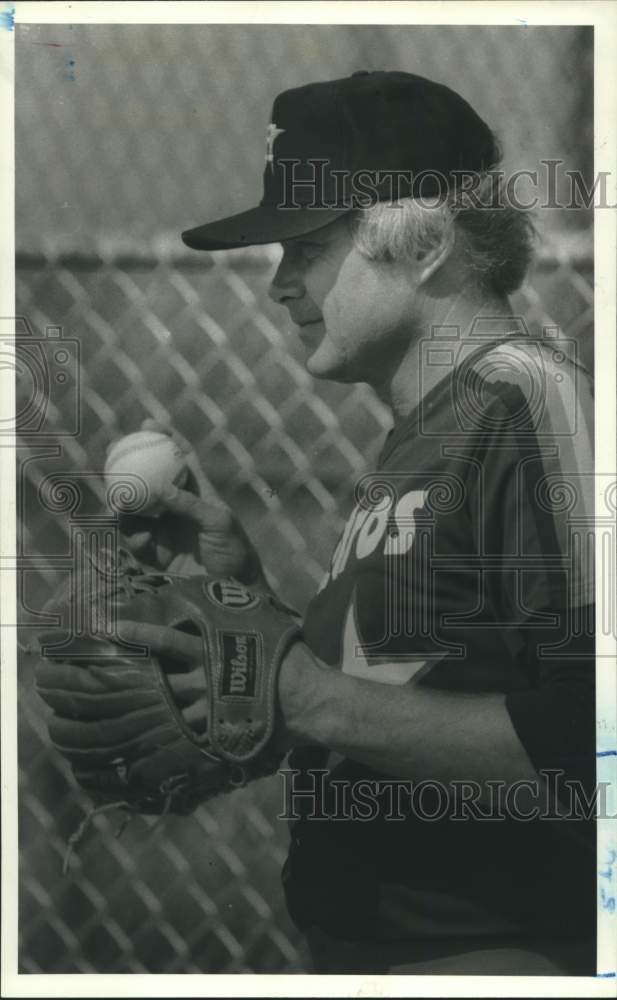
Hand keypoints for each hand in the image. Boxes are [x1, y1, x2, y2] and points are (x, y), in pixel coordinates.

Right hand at [117, 420, 266, 583]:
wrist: (232, 594)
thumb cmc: (235, 552)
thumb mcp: (219, 523)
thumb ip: (190, 504)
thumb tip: (161, 487)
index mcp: (198, 494)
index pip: (181, 460)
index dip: (166, 439)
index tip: (148, 424)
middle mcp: (176, 509)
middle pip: (148, 482)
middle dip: (129, 469)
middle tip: (114, 460)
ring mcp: (163, 531)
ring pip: (134, 510)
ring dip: (124, 504)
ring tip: (119, 504)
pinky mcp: (153, 555)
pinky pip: (132, 538)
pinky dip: (129, 533)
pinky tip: (136, 537)